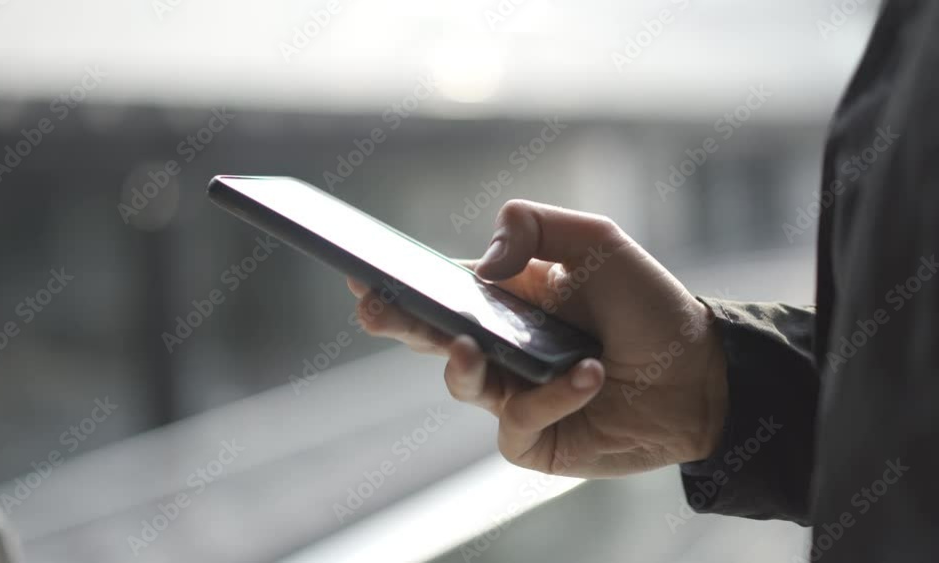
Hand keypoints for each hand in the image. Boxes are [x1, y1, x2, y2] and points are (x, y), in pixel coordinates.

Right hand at [347, 200, 726, 477]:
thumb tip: (482, 264)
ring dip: (465, 365)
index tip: (362, 272)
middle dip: (398, 322)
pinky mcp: (533, 436)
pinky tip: (587, 376)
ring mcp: (513, 393)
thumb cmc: (646, 305)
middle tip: (375, 309)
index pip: (440, 288)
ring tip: (472, 346)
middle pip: (431, 336)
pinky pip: (516, 421)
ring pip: (461, 382)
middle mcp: (501, 346)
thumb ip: (536, 228)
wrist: (701, 374)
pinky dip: (550, 398)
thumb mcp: (598, 241)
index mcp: (506, 298)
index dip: (398, 282)